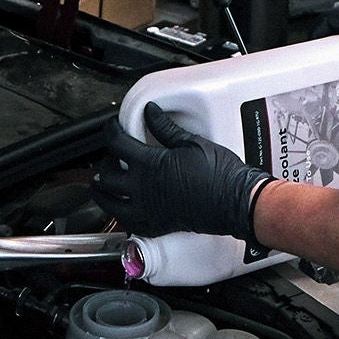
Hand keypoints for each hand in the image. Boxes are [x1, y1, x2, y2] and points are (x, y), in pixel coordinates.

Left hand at [94, 103, 272, 241]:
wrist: (236, 202)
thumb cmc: (220, 175)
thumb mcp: (192, 143)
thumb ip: (166, 128)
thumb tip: (151, 113)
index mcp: (151, 164)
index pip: (116, 143)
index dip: (111, 131)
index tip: (114, 127)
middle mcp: (143, 189)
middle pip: (107, 174)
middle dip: (105, 161)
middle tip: (112, 155)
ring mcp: (147, 210)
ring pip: (109, 202)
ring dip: (102, 191)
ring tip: (103, 183)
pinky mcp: (156, 225)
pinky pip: (126, 223)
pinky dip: (118, 213)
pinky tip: (121, 206)